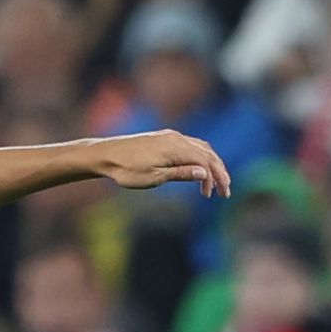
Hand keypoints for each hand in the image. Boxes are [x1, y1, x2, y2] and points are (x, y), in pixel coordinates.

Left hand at [92, 131, 231, 195]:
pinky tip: (199, 170)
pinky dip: (200, 158)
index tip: (218, 195)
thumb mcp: (154, 177)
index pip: (205, 161)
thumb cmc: (127, 169)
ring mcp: (171, 136)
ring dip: (211, 165)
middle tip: (225, 192)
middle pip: (207, 153)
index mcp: (175, 147)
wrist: (105, 154)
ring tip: (214, 184)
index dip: (216, 177)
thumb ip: (181, 174)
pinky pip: (191, 145)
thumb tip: (204, 173)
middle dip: (219, 172)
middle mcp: (176, 138)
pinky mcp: (165, 138)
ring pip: (201, 148)